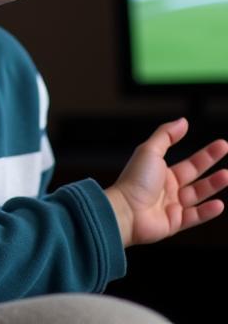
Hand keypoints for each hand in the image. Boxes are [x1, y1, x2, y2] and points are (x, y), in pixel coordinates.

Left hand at [105, 117, 227, 246]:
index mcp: (161, 171)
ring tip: (227, 176)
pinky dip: (207, 212)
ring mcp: (172, 205)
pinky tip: (219, 204)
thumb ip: (166, 136)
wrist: (125, 210)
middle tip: (227, 153)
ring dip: (213, 186)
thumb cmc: (135, 180)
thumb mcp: (150, 151)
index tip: (222, 145)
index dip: (206, 155)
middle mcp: (168, 188)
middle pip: (195, 176)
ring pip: (198, 195)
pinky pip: (195, 216)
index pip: (189, 163)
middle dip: (212, 166)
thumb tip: (183, 121)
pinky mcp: (174, 222)